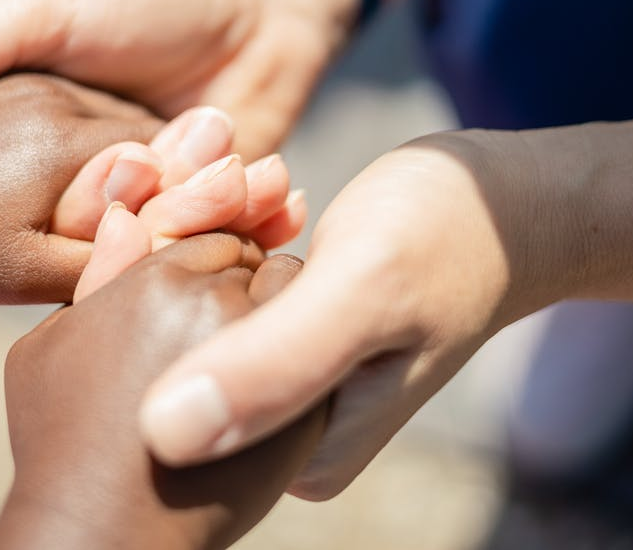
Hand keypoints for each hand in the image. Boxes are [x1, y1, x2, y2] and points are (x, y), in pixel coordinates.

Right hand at [0, 104, 306, 335]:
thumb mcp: (34, 4)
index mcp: (19, 153)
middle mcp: (76, 193)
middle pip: (50, 265)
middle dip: (87, 246)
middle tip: (137, 189)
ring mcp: (150, 210)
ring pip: (136, 265)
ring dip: (177, 226)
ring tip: (218, 151)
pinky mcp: (216, 216)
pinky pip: (218, 250)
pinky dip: (245, 229)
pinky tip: (271, 182)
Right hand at [0, 235, 326, 549]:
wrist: (105, 530)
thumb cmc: (59, 436)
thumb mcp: (50, 344)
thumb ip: (96, 274)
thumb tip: (127, 216)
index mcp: (155, 281)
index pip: (213, 232)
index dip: (205, 262)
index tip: (192, 295)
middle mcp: (216, 307)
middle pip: (255, 258)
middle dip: (241, 278)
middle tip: (218, 323)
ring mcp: (266, 358)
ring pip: (289, 296)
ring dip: (275, 309)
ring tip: (239, 352)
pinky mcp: (301, 406)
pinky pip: (315, 352)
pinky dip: (297, 356)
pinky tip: (258, 384)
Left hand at [136, 131, 565, 498]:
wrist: (499, 202)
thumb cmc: (448, 237)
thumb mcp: (364, 291)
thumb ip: (277, 365)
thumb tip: (162, 442)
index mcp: (289, 457)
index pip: (162, 390)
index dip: (132, 292)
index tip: (137, 210)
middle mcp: (269, 434)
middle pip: (157, 343)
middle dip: (157, 248)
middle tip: (199, 176)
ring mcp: (269, 382)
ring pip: (172, 301)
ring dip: (185, 223)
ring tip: (245, 179)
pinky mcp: (270, 334)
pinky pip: (202, 278)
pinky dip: (210, 222)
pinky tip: (252, 189)